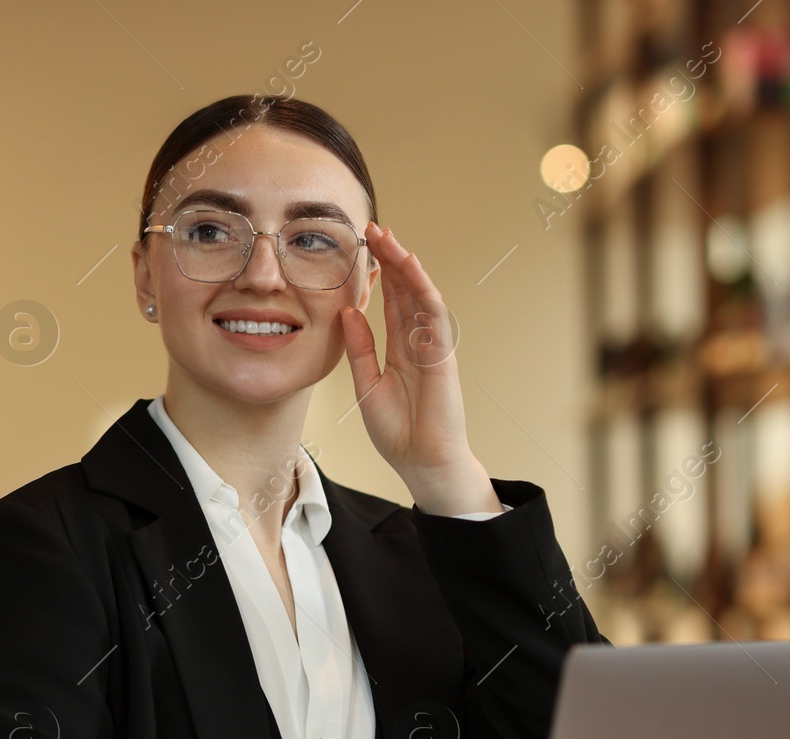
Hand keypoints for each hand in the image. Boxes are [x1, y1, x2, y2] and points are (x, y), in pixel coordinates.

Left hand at [338, 221, 499, 515]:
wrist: (422, 461)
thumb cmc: (398, 431)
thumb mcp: (366, 384)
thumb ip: (359, 348)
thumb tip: (347, 312)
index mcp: (401, 349)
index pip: (391, 301)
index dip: (379, 274)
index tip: (363, 248)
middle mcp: (418, 341)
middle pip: (404, 289)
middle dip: (389, 257)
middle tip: (371, 227)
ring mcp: (432, 344)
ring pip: (418, 293)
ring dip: (403, 263)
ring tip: (386, 236)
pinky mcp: (442, 352)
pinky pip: (432, 312)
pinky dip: (421, 286)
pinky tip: (408, 264)